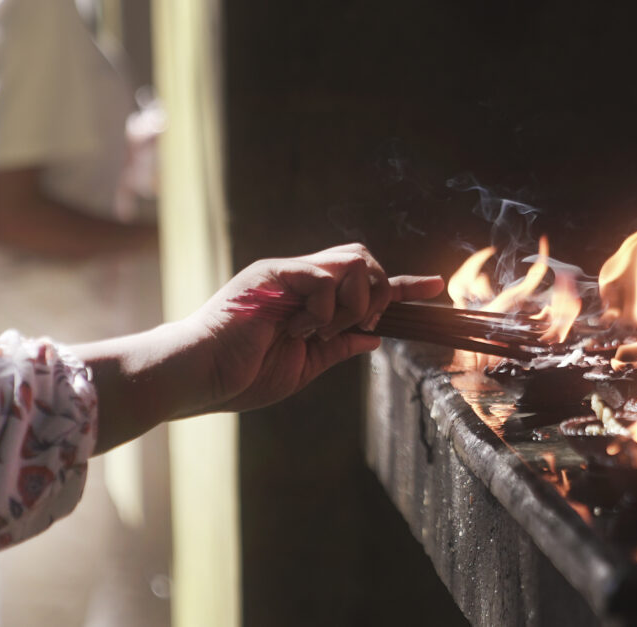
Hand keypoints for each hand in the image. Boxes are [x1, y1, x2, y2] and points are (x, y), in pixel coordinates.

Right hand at [181, 244, 443, 413]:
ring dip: (351, 303)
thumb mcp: (304, 365)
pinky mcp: (272, 274)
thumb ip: (338, 346)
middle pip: (366, 259)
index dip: (403, 285)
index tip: (437, 287)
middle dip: (378, 293)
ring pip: (353, 261)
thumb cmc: (241, 375)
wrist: (199, 377)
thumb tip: (374, 339)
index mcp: (309, 299)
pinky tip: (299, 328)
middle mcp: (301, 279)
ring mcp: (287, 273)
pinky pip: (323, 277)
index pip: (364, 282)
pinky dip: (325, 308)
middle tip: (359, 326)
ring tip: (319, 331)